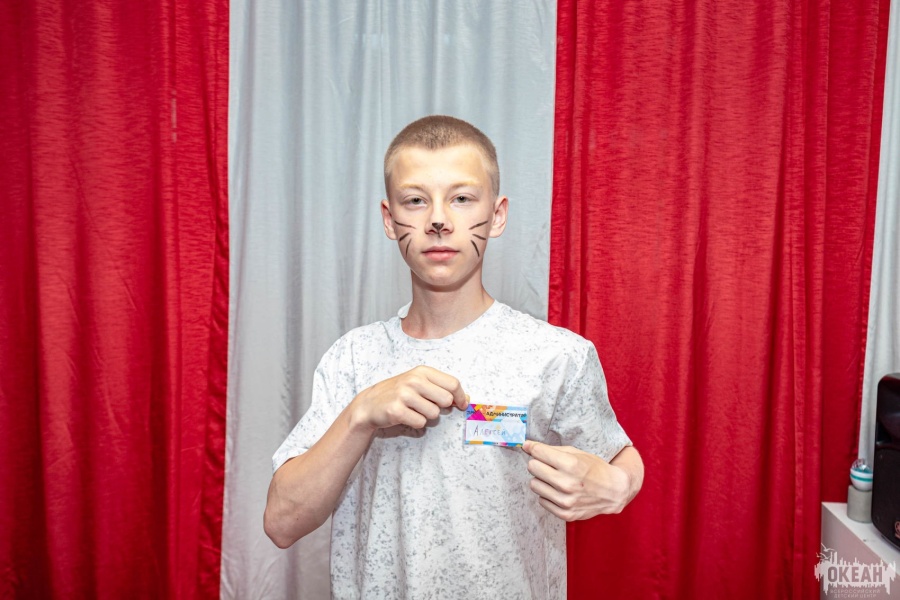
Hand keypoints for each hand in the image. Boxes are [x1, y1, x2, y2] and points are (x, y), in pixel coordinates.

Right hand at [349, 366, 468, 431]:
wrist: (370, 403)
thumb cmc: (399, 393)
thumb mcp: (418, 383)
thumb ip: (441, 388)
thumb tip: (466, 399)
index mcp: (422, 371)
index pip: (453, 383)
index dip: (460, 396)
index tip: (461, 405)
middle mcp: (413, 380)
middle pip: (446, 400)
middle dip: (441, 407)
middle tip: (427, 405)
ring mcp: (404, 395)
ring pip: (434, 414)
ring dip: (426, 416)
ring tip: (413, 410)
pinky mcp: (396, 411)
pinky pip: (421, 423)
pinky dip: (416, 423)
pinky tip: (405, 416)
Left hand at [523, 440, 631, 520]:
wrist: (613, 491)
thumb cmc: (594, 469)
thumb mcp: (577, 453)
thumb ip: (551, 449)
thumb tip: (526, 446)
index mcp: (571, 465)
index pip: (538, 453)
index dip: (533, 448)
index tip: (531, 447)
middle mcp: (567, 484)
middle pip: (533, 467)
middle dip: (538, 463)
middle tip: (548, 464)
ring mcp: (566, 501)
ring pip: (534, 484)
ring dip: (541, 480)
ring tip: (555, 479)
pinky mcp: (566, 514)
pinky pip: (541, 500)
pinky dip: (548, 494)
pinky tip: (559, 491)